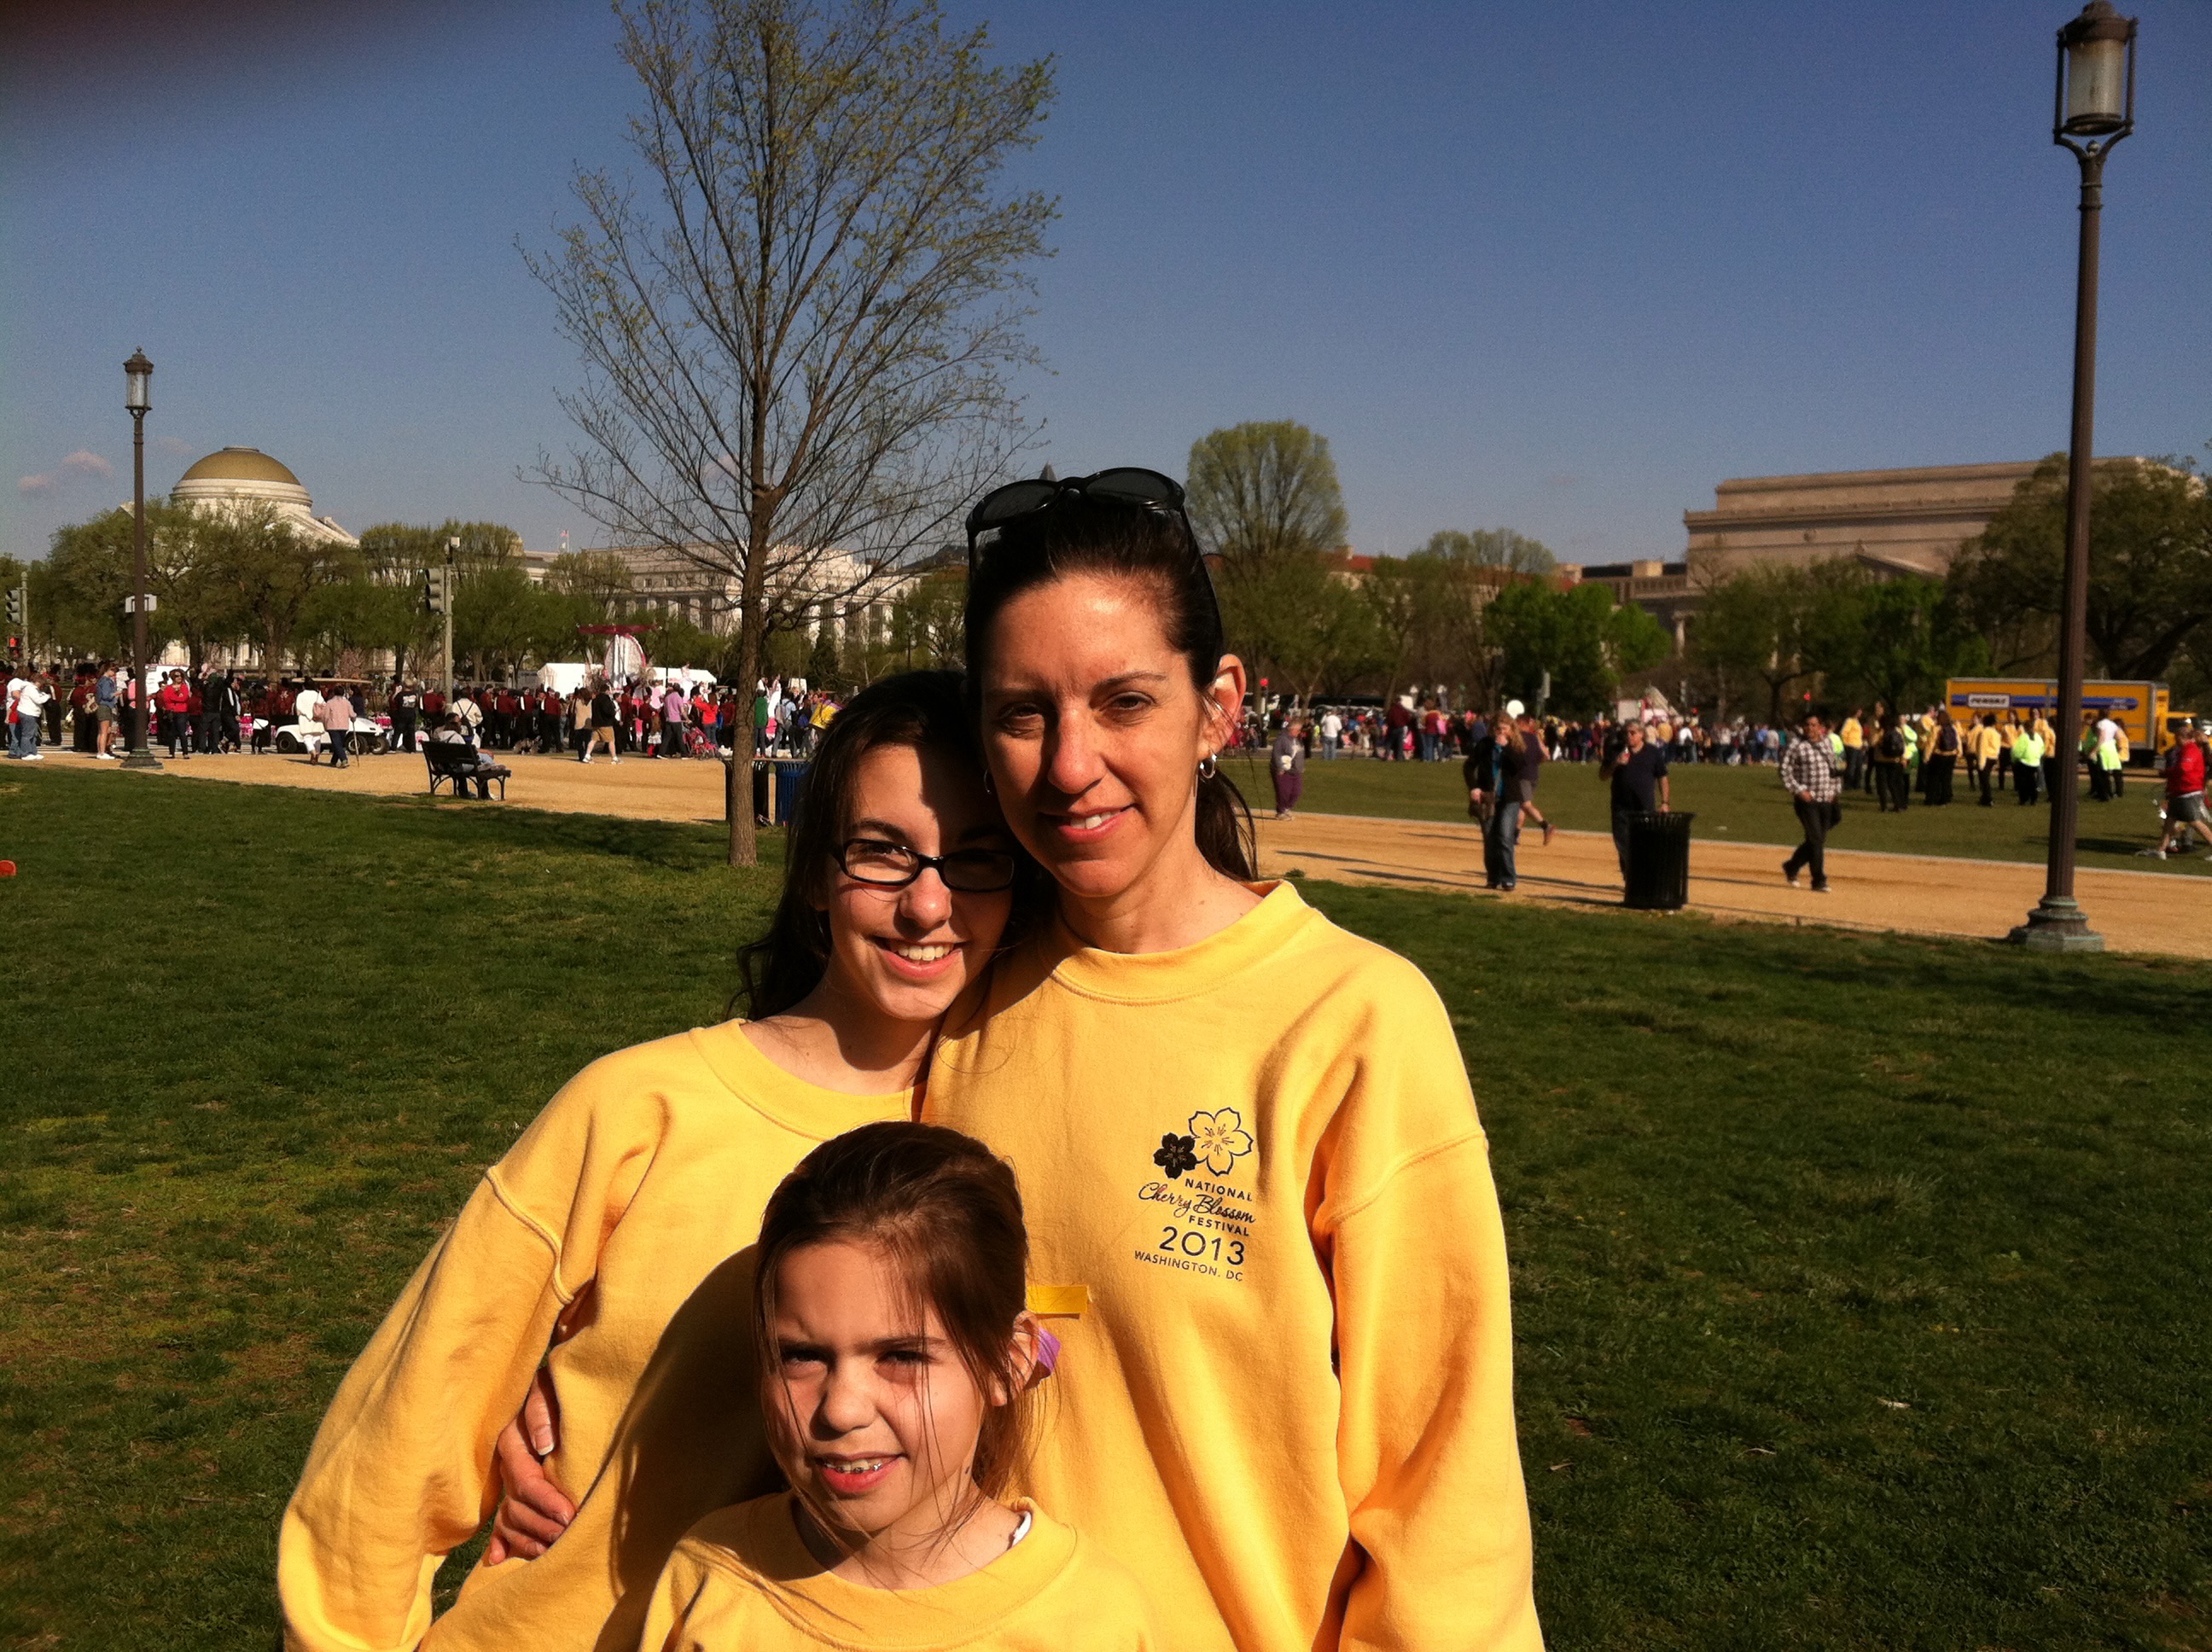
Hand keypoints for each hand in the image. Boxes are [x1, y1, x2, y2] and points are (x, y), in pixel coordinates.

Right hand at [483, 1367, 575, 1563]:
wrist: (553, 1385)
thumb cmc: (555, 1387)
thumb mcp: (548, 1389)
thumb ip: (542, 1411)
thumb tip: (543, 1445)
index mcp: (512, 1440)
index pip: (526, 1480)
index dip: (546, 1500)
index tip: (569, 1515)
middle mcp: (506, 1463)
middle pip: (516, 1505)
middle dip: (541, 1525)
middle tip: (565, 1538)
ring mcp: (505, 1478)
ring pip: (508, 1517)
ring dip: (526, 1539)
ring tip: (549, 1551)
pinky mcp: (510, 1489)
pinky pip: (499, 1521)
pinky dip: (499, 1542)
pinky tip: (498, 1559)